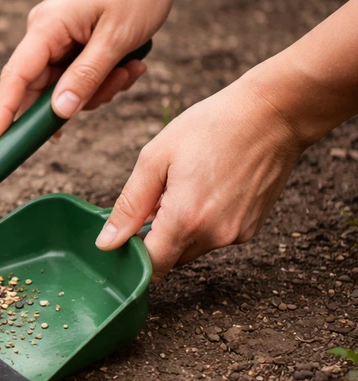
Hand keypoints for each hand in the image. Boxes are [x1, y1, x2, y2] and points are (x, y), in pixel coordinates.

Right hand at [0, 0, 183, 145]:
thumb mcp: (117, 38)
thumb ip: (86, 77)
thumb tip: (58, 112)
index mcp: (46, 27)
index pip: (15, 78)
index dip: (2, 113)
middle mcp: (44, 32)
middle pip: (43, 87)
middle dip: (79, 98)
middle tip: (117, 85)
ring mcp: (58, 34)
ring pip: (65, 84)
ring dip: (99, 87)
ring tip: (131, 67)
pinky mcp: (73, 37)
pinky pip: (78, 71)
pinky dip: (103, 76)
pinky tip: (129, 63)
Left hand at [95, 76, 304, 281]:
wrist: (272, 115)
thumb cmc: (211, 128)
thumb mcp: (155, 158)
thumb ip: (129, 206)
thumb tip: (107, 243)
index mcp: (186, 219)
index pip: (151, 266)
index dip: (132, 255)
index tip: (124, 233)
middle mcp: (215, 236)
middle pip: (171, 259)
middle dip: (155, 238)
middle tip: (155, 198)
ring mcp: (237, 235)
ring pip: (192, 249)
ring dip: (179, 229)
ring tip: (184, 187)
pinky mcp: (252, 229)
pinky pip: (215, 237)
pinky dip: (203, 223)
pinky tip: (207, 189)